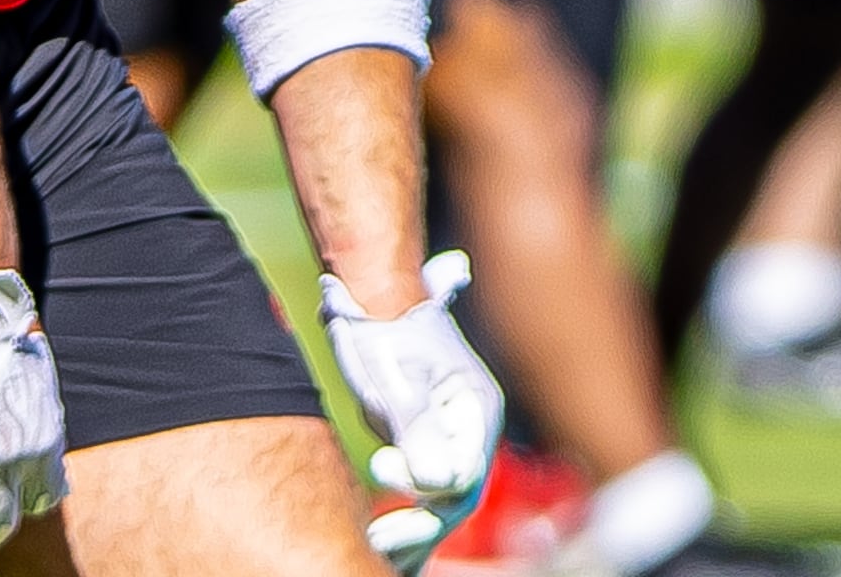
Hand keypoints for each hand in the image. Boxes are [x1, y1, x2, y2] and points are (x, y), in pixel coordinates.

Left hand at [323, 253, 501, 573]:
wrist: (366, 298)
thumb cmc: (382, 332)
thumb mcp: (398, 379)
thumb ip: (420, 430)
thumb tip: (442, 483)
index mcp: (474, 409)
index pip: (465, 472)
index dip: (428, 489)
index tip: (381, 471)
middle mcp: (468, 428)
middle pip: (455, 493)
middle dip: (419, 521)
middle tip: (377, 537)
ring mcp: (447, 436)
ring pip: (439, 498)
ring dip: (411, 525)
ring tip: (373, 542)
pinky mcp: (423, 442)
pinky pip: (422, 489)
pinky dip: (405, 511)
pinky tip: (377, 535)